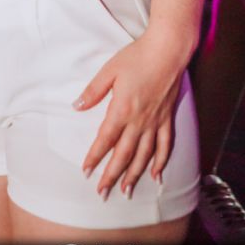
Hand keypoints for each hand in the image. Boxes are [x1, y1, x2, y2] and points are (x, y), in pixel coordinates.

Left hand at [73, 33, 184, 197]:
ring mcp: (155, 122)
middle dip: (112, 175)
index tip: (86, 171)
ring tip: (126, 191)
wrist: (167, 51)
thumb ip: (93, 91)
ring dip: (134, 175)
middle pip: (123, 154)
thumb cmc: (136, 57)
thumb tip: (77, 106)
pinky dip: (161, 162)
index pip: (105, 140)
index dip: (95, 157)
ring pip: (144, 155)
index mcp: (122, 109)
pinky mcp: (167, 118)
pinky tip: (157, 175)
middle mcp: (139, 121)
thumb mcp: (108, 70)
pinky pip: (165, 145)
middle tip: (102, 193)